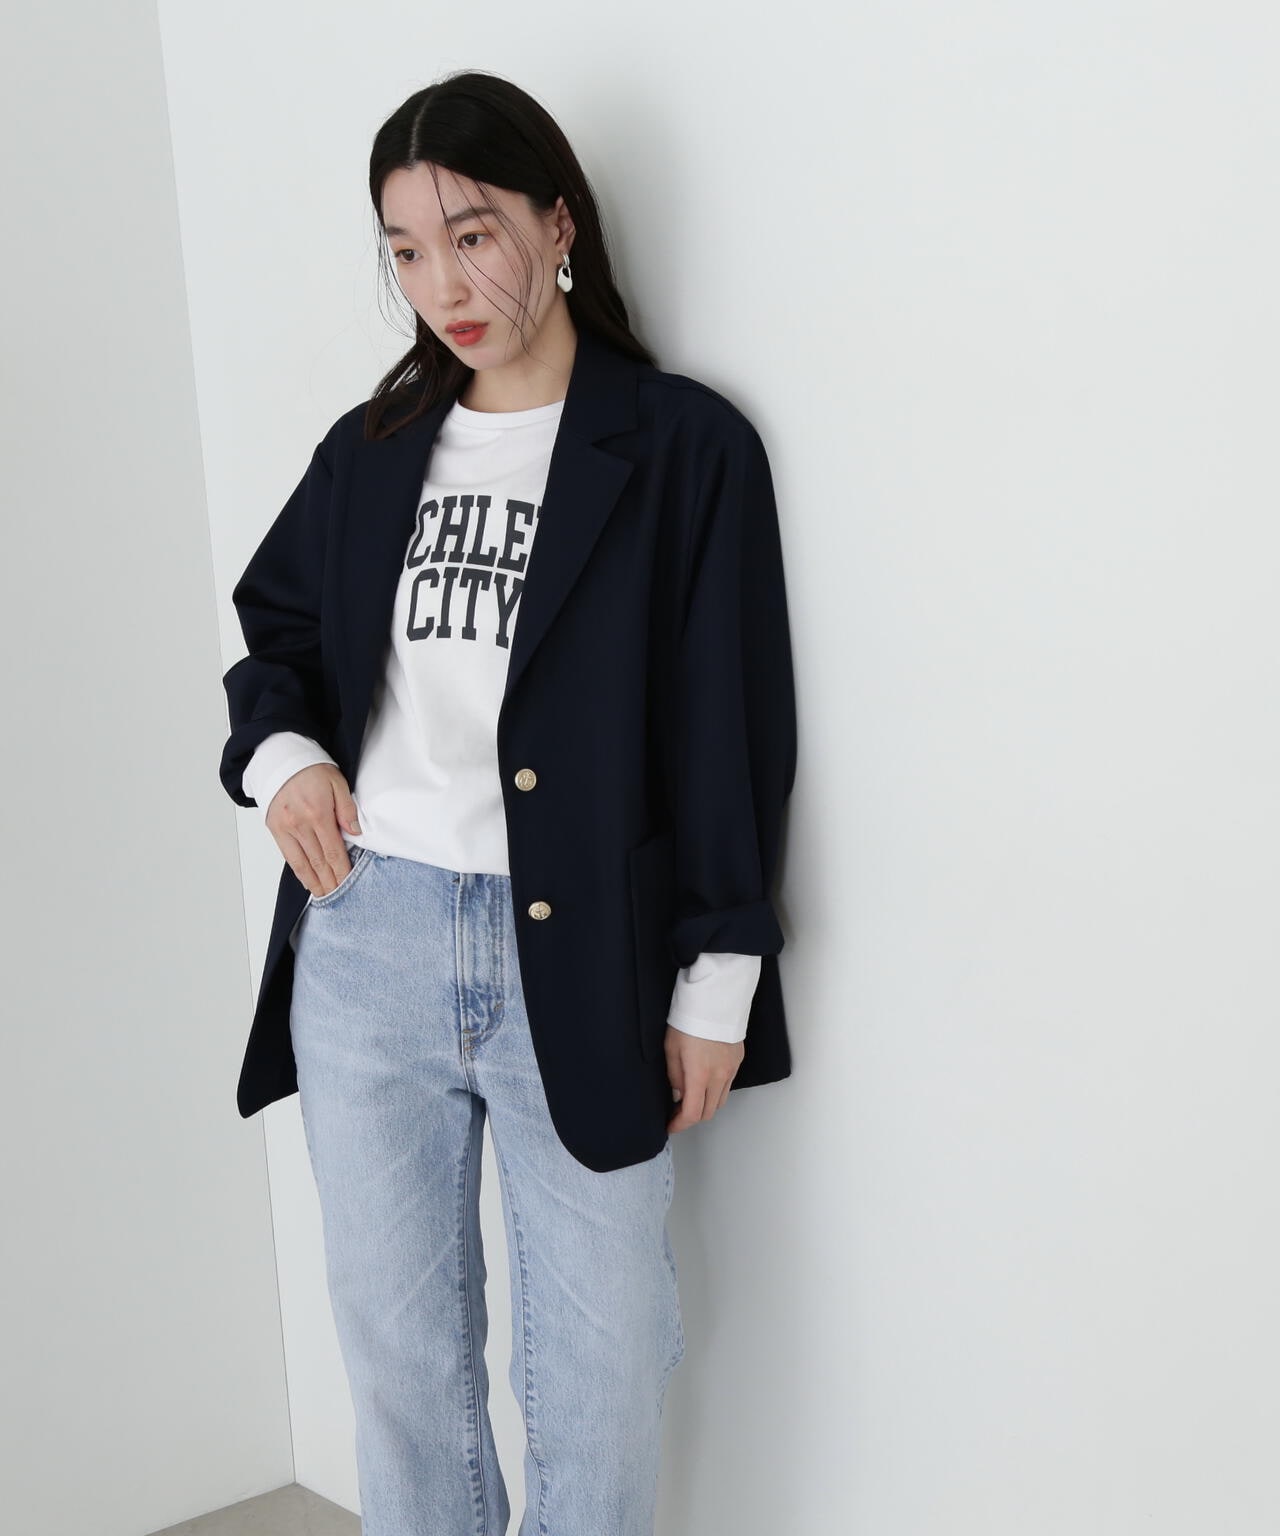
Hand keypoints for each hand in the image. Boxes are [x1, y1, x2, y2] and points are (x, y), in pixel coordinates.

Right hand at [264, 763, 362, 897]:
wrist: (281, 759)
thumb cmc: (312, 769)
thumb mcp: (338, 782)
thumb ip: (347, 809)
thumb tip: (355, 833)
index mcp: (318, 813)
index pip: (333, 850)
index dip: (342, 871)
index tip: (349, 884)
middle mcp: (300, 824)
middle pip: (318, 861)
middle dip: (330, 882)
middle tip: (340, 898)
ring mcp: (285, 828)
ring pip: (302, 863)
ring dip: (315, 882)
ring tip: (325, 896)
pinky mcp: (274, 828)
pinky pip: (288, 856)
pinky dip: (299, 872)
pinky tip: (308, 882)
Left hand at [665, 1026, 744, 1132]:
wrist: (715, 999)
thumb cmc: (689, 1020)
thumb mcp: (671, 1049)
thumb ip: (674, 1076)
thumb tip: (678, 1094)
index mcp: (700, 1076)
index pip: (692, 1114)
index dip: (680, 1125)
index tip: (670, 1126)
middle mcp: (719, 1076)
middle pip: (708, 1112)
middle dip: (692, 1117)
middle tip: (677, 1112)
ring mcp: (731, 1069)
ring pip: (720, 1101)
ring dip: (705, 1105)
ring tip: (691, 1096)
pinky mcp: (738, 1060)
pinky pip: (728, 1085)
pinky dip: (716, 1090)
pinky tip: (705, 1081)